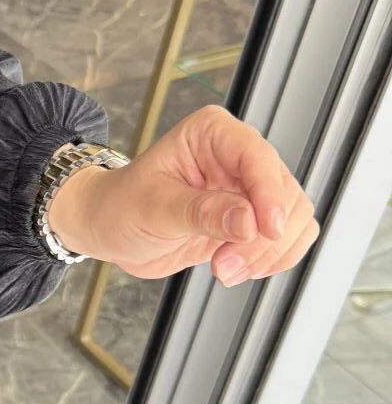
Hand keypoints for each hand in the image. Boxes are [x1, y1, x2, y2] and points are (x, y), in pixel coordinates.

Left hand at [45, 105, 318, 284]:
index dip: (269, 194)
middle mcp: (238, 156)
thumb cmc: (120, 205)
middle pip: (283, 192)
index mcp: (212, 133)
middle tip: (224, 264)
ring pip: (294, 218)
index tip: (268, 229)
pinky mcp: (252, 220)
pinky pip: (288, 239)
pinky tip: (239, 270)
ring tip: (224, 270)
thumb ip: (202, 212)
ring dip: (267, 253)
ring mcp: (249, 189)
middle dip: (262, 236)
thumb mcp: (154, 207)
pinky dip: (273, 260)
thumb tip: (248, 222)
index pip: (257, 157)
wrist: (109, 230)